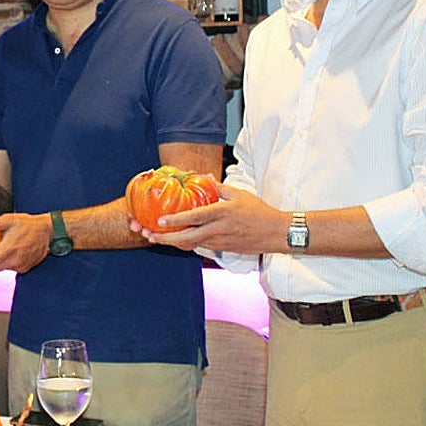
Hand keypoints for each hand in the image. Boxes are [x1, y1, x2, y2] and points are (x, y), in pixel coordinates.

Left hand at [0, 212, 54, 272]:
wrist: (49, 233)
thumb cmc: (29, 224)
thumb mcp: (11, 219)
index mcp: (9, 249)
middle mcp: (14, 260)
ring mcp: (20, 266)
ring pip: (0, 268)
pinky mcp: (24, 268)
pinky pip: (9, 267)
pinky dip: (3, 263)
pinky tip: (0, 255)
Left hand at [138, 184, 281, 254]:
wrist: (276, 233)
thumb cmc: (259, 211)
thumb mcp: (239, 194)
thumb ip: (217, 187)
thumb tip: (202, 177)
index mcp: (222, 213)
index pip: (194, 218)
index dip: (176, 221)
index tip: (160, 220)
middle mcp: (219, 229)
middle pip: (187, 238)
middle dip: (166, 239)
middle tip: (150, 235)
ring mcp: (220, 242)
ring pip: (191, 245)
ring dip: (173, 243)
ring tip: (156, 238)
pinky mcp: (222, 249)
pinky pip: (199, 247)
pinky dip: (186, 244)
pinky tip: (176, 241)